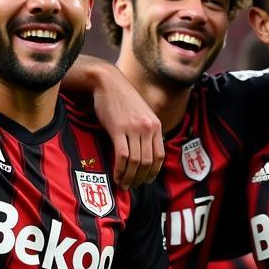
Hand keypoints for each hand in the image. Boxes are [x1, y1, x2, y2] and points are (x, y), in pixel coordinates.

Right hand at [91, 72, 164, 188]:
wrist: (108, 82)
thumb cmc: (122, 98)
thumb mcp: (142, 113)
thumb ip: (146, 130)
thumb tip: (145, 151)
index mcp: (156, 125)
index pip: (160, 155)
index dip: (153, 171)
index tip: (146, 180)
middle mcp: (147, 128)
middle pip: (148, 161)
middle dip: (140, 178)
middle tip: (132, 186)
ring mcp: (134, 128)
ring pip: (136, 161)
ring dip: (130, 177)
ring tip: (124, 184)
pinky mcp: (118, 129)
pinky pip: (122, 156)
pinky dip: (120, 170)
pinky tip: (116, 176)